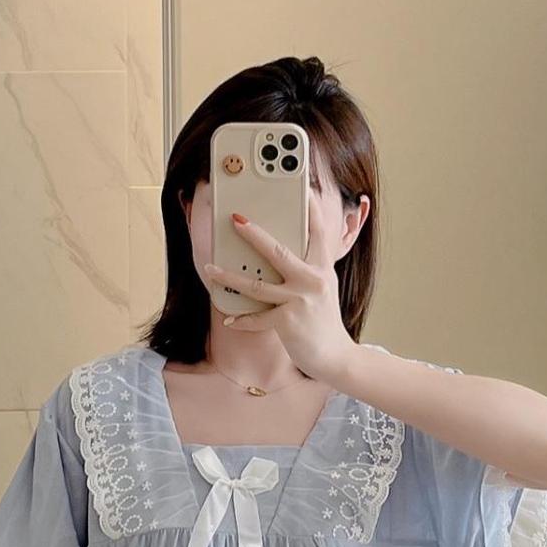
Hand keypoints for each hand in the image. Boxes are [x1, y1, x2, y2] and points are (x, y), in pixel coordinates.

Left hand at [205, 212, 356, 387]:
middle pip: (278, 251)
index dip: (310, 209)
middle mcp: (312, 280)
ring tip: (210, 268)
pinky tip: (230, 318)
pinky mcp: (288, 322)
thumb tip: (280, 252)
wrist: (335, 356)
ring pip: (256, 285)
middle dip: (253, 233)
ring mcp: (300, 301)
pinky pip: (257, 318)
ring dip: (229, 276)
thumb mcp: (323, 288)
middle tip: (235, 219)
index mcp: (322, 268)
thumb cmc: (323, 321)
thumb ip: (308, 268)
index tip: (302, 189)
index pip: (318, 232)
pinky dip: (242, 319)